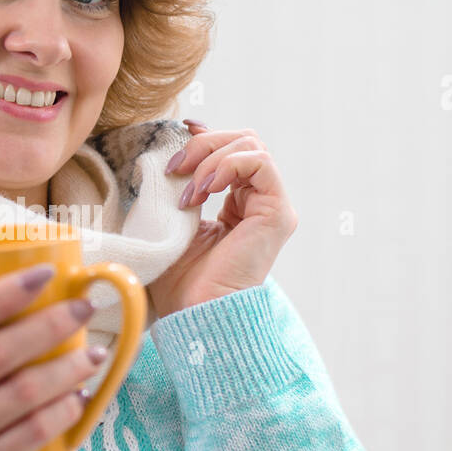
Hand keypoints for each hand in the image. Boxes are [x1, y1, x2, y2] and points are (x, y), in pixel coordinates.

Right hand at [0, 265, 106, 450]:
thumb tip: (10, 304)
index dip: (1, 293)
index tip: (43, 274)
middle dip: (50, 324)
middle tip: (85, 309)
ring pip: (22, 392)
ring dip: (67, 369)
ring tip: (93, 355)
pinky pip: (32, 433)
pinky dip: (61, 412)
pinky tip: (79, 400)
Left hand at [148, 118, 298, 317]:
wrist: (196, 314)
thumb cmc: (180, 280)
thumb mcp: (173, 220)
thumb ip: (178, 185)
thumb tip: (175, 143)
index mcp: (238, 204)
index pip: (230, 150)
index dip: (205, 137)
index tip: (177, 136)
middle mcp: (260, 202)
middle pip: (242, 140)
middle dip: (204, 144)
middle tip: (174, 166)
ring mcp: (273, 207)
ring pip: (251, 145)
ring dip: (211, 157)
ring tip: (188, 188)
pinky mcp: (278, 214)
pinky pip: (260, 163)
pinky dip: (228, 165)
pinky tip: (204, 189)